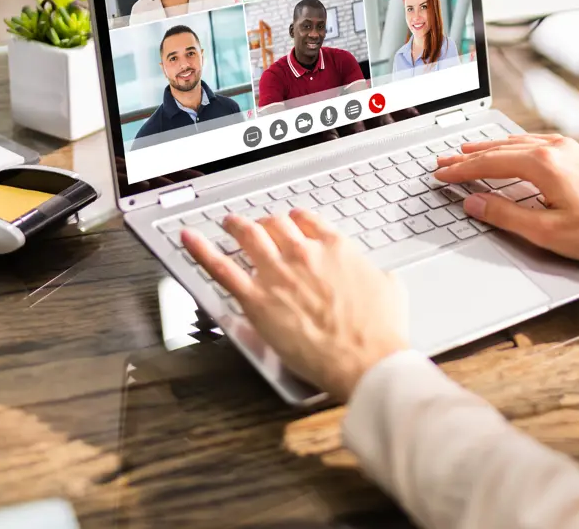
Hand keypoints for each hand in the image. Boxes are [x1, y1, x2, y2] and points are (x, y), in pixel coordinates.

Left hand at [182, 209, 408, 399]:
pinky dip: (201, 250)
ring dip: (236, 226)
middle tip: (257, 226)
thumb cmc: (379, 329)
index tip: (290, 222)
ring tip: (228, 224)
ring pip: (248, 237)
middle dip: (264, 223)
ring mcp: (277, 274)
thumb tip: (379, 274)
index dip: (295, 219)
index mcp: (335, 247)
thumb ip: (378, 273)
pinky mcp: (256, 300)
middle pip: (275, 225)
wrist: (365, 358)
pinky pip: (221, 268)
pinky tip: (188, 239)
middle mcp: (303, 252)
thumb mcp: (390, 288)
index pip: (307, 221)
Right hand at [434, 134, 578, 262]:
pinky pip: (532, 143)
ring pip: (516, 142)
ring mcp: (566, 148)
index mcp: (542, 164)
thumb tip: (474, 203)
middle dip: (468, 156)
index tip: (440, 175)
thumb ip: (505, 215)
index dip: (461, 170)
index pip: (489, 163)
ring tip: (465, 153)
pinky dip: (510, 147)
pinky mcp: (575, 154)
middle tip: (443, 161)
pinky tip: (506, 151)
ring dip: (488, 148)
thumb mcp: (547, 232)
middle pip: (499, 148)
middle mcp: (553, 148)